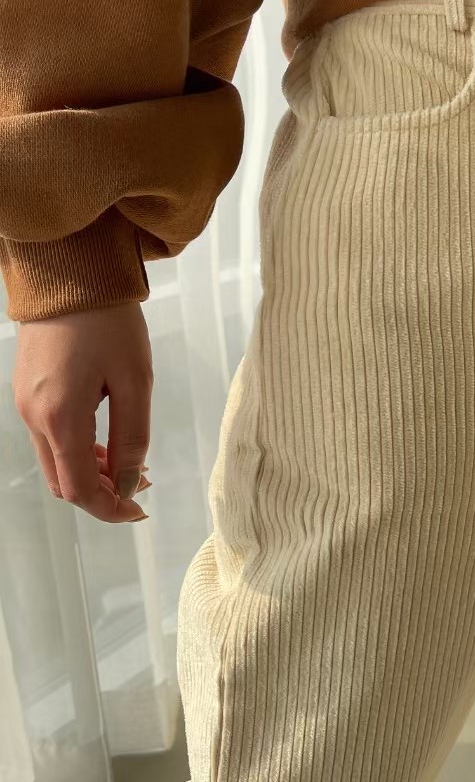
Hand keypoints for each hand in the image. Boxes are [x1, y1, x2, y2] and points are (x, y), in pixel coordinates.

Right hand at [13, 302, 152, 523]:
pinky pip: (50, 436)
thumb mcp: (135, 380)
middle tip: (142, 484)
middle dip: (102, 492)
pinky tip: (110, 438)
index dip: (110, 508)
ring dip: (92, 470)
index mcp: (60, 417)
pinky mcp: (28, 391)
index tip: (140, 509)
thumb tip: (130, 483)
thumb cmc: (110, 321)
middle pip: (63, 482)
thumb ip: (133, 437)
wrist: (70, 271)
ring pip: (56, 461)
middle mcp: (33, 416)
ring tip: (132, 461)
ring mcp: (25, 403)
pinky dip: (79, 448)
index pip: (79, 489)